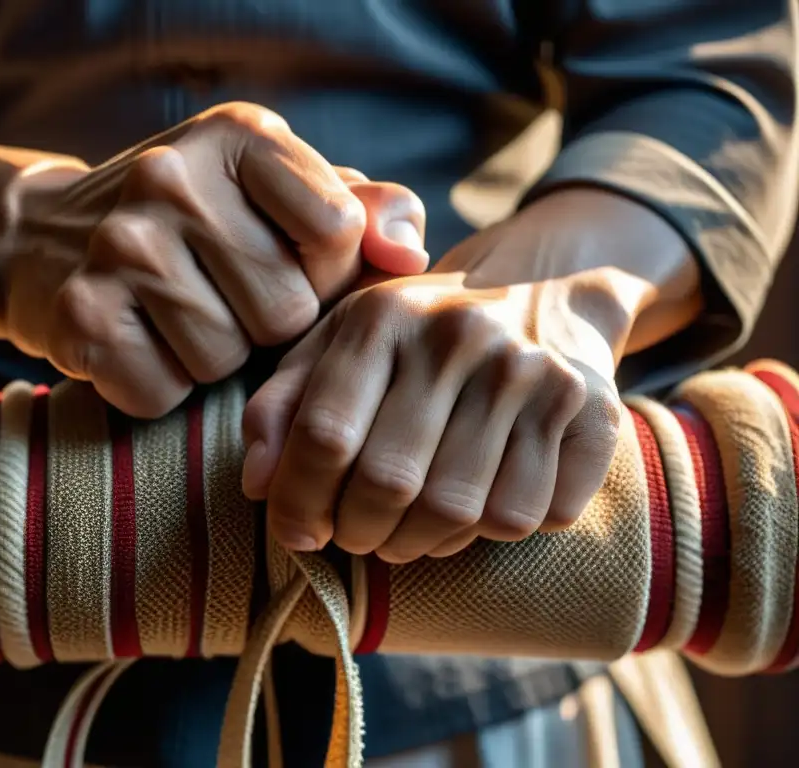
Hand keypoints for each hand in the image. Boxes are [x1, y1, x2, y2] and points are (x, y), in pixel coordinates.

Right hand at [0, 102, 427, 416]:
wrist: (43, 236)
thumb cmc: (194, 224)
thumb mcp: (276, 195)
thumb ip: (363, 213)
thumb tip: (409, 258)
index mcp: (240, 135)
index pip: (338, 232)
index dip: (324, 273)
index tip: (284, 263)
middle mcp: (170, 175)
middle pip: (285, 311)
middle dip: (266, 324)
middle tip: (222, 297)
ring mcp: (117, 245)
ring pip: (225, 359)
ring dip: (212, 357)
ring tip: (177, 317)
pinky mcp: (78, 314)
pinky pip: (163, 393)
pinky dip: (159, 386)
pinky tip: (138, 343)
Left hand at [242, 188, 700, 559]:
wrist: (545, 294)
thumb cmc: (418, 336)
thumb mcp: (339, 345)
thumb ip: (284, 405)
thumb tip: (258, 485)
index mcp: (386, 315)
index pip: (324, 432)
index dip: (299, 501)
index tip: (296, 532)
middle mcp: (463, 336)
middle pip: (389, 481)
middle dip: (356, 531)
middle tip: (353, 535)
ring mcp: (534, 375)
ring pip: (458, 513)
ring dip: (417, 543)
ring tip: (403, 529)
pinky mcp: (592, 415)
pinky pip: (525, 518)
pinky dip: (484, 534)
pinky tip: (469, 506)